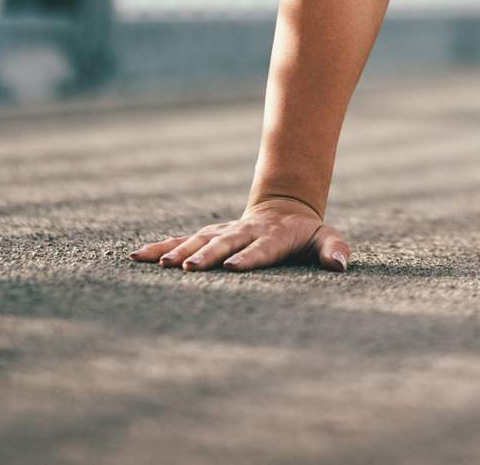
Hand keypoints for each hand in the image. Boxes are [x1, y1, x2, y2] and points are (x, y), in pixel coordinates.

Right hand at [131, 195, 351, 272]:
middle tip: (190, 268)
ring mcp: (223, 233)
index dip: (249, 257)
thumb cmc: (306, 236)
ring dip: (179, 252)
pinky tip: (138, 257)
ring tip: (161, 265)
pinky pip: (181, 241)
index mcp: (272, 236)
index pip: (261, 249)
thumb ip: (334, 249)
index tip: (234, 267)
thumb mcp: (326, 239)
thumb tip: (341, 264)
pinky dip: (161, 248)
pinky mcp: (208, 236)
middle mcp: (243, 232)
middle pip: (224, 244)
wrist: (283, 211)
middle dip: (207, 255)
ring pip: (198, 240)